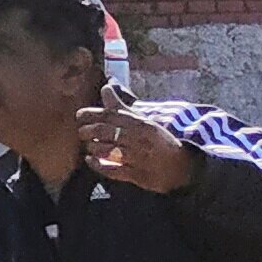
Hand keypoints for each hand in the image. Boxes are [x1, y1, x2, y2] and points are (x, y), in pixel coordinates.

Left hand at [78, 103, 202, 192]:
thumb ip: (121, 107)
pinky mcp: (135, 175)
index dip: (90, 114)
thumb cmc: (158, 141)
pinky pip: (110, 170)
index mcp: (140, 124)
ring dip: (91, 148)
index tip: (80, 116)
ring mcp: (136, 158)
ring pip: (104, 150)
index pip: (110, 115)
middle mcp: (137, 139)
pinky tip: (90, 160)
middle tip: (82, 132)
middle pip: (103, 132)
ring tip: (89, 146)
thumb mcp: (143, 121)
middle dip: (86, 131)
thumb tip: (106, 86)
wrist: (181, 166)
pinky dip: (96, 164)